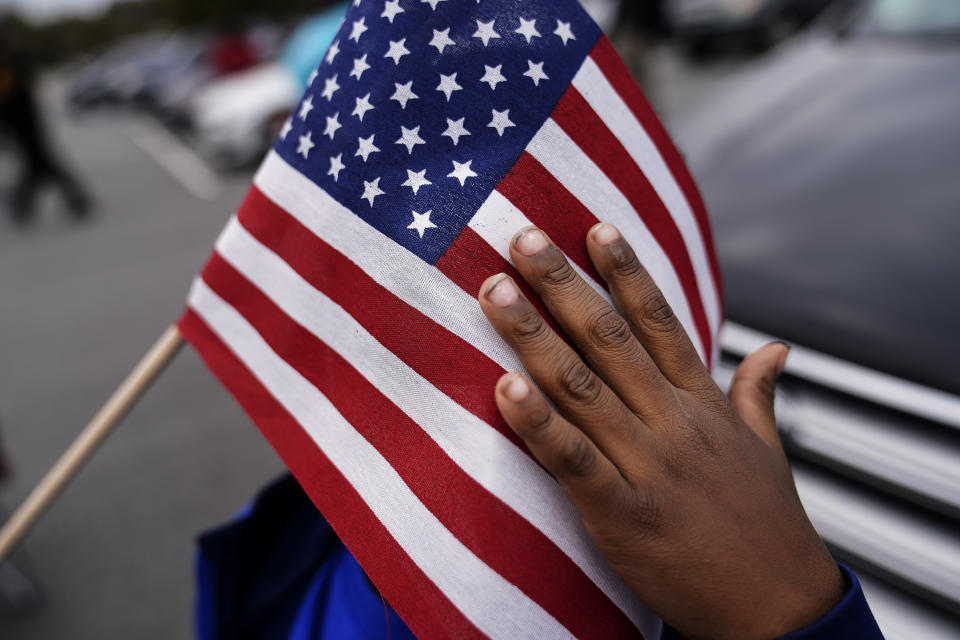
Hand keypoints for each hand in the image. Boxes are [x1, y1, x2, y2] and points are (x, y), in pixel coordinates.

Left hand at [478, 224, 844, 639]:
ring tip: (496, 292)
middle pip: (610, 339)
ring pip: (582, 387)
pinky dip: (538, 424)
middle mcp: (672, 423)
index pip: (659, 322)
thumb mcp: (765, 449)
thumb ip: (758, 393)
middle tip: (522, 238)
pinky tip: (504, 387)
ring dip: (534, 337)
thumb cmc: (766, 524)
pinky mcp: (624, 513)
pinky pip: (573, 460)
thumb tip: (777, 347)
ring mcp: (648, 466)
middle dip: (563, 285)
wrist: (779, 608)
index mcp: (701, 404)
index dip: (627, 271)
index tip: (595, 226)